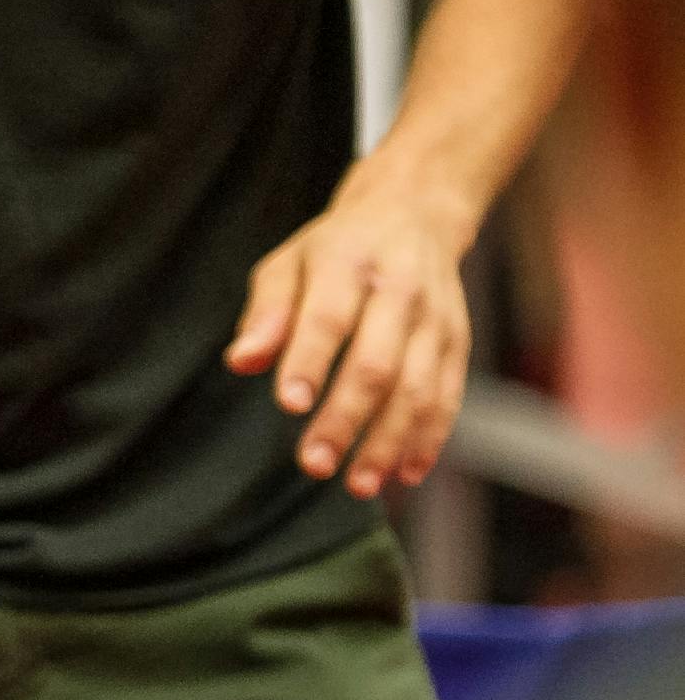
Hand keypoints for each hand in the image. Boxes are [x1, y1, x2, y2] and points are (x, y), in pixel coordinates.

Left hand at [229, 190, 473, 498]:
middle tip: (314, 464)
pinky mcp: (457, 342)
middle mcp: (399, 291)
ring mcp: (435, 319)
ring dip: (389, 441)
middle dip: (346, 418)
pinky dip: (429, 437)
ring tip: (358, 484)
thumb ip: (266, 312)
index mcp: (349, 263)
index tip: (289, 404)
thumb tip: (242, 362)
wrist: (415, 215)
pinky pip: (448, 395)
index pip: (329, 318)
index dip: (310, 361)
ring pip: (418, 387)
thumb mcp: (288, 263)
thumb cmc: (333, 250)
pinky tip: (404, 474)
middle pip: (376, 362)